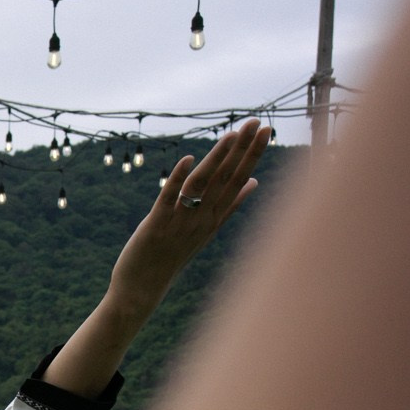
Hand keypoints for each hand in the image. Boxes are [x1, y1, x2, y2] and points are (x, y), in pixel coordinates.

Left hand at [105, 122, 271, 318]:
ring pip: (202, 186)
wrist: (143, 287)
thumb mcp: (207, 230)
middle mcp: (202, 218)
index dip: (252, 155)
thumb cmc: (174, 255)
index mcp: (214, 216)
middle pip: (226, 179)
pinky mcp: (155, 226)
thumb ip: (230, 206)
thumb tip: (254, 182)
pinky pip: (169, 199)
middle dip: (242, 150)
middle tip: (257, 122)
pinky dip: (178, 180)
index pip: (239, 180)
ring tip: (231, 135)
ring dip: (217, 159)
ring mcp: (180, 222)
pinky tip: (187, 159)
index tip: (265, 130)